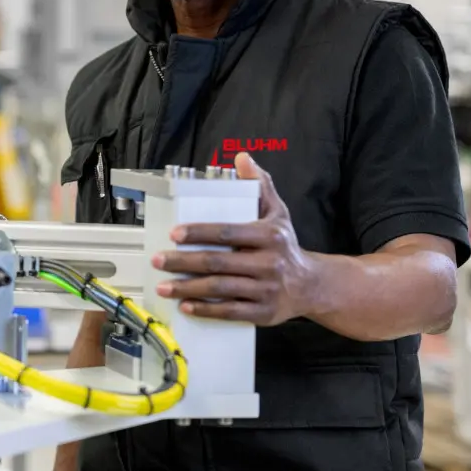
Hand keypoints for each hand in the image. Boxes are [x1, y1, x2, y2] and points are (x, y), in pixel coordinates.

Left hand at [151, 152, 318, 324]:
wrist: (312, 285)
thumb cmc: (286, 245)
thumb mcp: (278, 212)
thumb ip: (259, 185)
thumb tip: (242, 158)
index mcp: (270, 235)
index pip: (228, 232)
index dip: (199, 233)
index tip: (174, 234)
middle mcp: (269, 263)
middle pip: (218, 262)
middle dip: (183, 262)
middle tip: (158, 260)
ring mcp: (267, 290)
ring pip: (221, 289)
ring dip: (188, 288)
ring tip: (163, 286)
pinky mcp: (264, 312)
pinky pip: (230, 312)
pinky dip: (206, 309)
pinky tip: (185, 305)